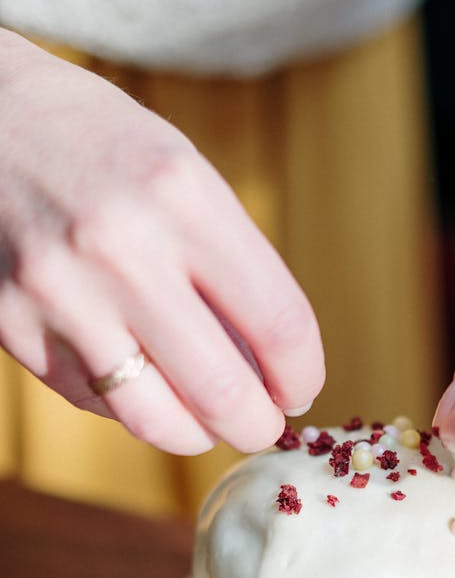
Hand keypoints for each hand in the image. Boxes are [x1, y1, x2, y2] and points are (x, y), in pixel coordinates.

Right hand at [0, 31, 323, 453]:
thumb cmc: (96, 142)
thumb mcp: (179, 172)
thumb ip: (229, 263)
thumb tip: (270, 367)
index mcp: (182, 196)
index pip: (279, 324)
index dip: (302, 375)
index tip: (300, 389)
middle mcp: (122, 248)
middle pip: (224, 391)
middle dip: (258, 426)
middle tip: (264, 426)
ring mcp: (60, 292)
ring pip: (156, 420)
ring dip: (197, 435)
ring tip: (208, 423)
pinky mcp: (12, 324)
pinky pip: (95, 401)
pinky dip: (130, 406)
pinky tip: (141, 382)